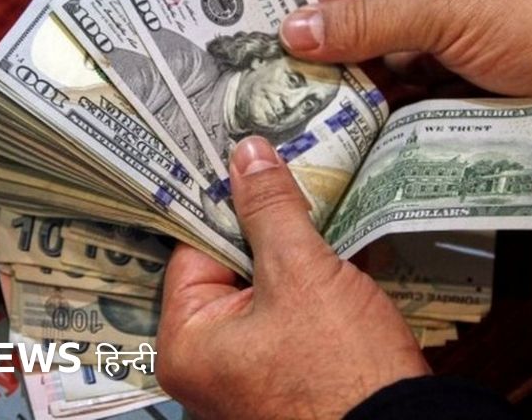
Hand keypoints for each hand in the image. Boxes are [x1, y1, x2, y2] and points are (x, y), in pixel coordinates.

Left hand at [156, 136, 429, 418]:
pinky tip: (338, 259)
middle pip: (229, 270)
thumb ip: (270, 209)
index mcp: (187, 346)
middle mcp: (208, 366)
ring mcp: (249, 375)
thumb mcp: (301, 273)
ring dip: (294, 256)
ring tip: (319, 214)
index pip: (195, 251)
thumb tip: (247, 154)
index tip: (250, 163)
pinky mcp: (290, 376)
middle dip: (265, 230)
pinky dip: (311, 287)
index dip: (227, 204)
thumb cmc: (343, 371)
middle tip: (289, 178)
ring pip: (265, 290)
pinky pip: (289, 317)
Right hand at [280, 0, 531, 95]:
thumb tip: (299, 28)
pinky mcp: (463, 68)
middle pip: (365, 2)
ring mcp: (453, 23)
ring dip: (364, 75)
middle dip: (339, 39)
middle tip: (308, 75)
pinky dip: (391, 99)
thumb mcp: (447, 8)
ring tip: (337, 103)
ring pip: (385, 47)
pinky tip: (373, 118)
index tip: (300, 29)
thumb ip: (368, 19)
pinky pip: (411, 80)